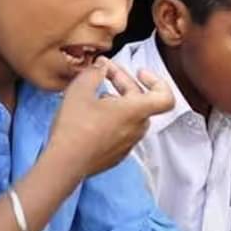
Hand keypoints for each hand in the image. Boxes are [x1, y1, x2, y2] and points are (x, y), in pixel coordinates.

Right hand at [45, 57, 173, 177]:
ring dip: (118, 100)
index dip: (156, 81)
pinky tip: (92, 114)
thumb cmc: (74, 129)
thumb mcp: (80, 89)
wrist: (64, 163)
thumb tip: (100, 67)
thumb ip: (94, 72)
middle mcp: (137, 128)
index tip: (140, 73)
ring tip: (96, 93)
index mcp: (136, 111)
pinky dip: (113, 118)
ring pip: (131, 116)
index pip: (165, 96)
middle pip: (141, 101)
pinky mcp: (117, 154)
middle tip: (104, 72)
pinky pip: (122, 131)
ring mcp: (128, 143)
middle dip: (124, 83)